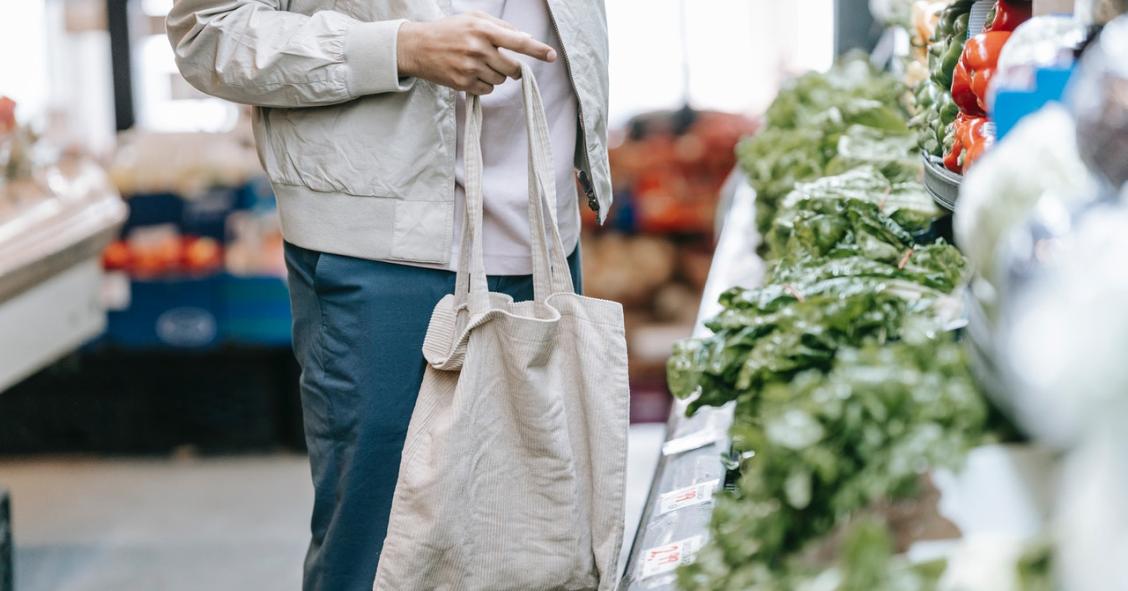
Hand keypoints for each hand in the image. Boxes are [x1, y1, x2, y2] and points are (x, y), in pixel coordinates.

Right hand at [396, 12, 556, 94]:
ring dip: (496, 75)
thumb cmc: (449, 30)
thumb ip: (500, 26)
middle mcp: (478, 48)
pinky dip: (485, 85)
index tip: (552, 56)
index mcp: (483, 29)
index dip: (537, 50)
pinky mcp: (463, 83)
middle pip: (513, 67)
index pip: (518, 41)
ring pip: (501, 80)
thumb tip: (525, 38)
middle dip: (513, 68)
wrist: (417, 47)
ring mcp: (470, 68)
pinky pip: (488, 90)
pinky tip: (471, 74)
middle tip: (503, 62)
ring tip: (479, 65)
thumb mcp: (473, 18)